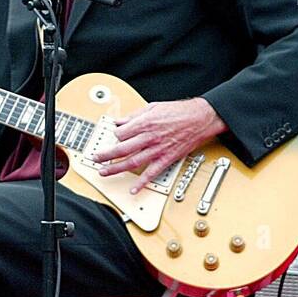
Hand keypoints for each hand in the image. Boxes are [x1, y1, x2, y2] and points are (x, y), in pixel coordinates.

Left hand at [93, 98, 226, 192]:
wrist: (201, 118)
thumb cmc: (180, 111)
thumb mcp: (153, 107)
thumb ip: (134, 116)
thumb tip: (120, 121)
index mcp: (144, 123)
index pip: (120, 133)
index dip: (114, 136)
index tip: (111, 138)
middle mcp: (149, 137)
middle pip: (121, 149)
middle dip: (105, 155)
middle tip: (95, 159)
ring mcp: (158, 149)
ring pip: (132, 162)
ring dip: (116, 169)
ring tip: (104, 172)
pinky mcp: (167, 158)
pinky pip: (152, 173)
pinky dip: (142, 183)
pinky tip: (133, 189)